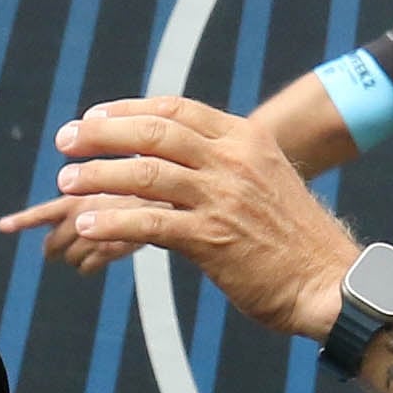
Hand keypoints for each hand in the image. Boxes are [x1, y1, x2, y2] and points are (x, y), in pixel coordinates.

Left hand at [0, 192, 142, 276]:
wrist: (171, 199)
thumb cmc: (141, 192)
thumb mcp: (107, 185)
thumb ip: (81, 198)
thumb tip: (61, 215)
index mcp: (77, 197)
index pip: (43, 212)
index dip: (22, 220)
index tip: (5, 226)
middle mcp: (82, 216)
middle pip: (52, 244)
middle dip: (55, 247)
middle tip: (65, 245)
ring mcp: (95, 235)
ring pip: (69, 258)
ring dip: (75, 257)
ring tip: (93, 243)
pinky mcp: (109, 251)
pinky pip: (87, 267)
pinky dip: (90, 266)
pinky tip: (101, 255)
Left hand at [8, 98, 359, 341]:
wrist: (326, 281)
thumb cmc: (291, 238)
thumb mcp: (263, 182)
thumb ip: (223, 165)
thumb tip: (175, 160)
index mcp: (247, 140)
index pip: (178, 111)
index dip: (129, 111)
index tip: (94, 115)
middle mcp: (235, 161)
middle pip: (155, 134)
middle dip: (103, 135)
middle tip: (65, 140)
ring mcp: (222, 198)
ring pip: (145, 174)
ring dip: (97, 176)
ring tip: (65, 181)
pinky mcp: (210, 238)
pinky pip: (148, 222)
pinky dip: (110, 221)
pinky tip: (85, 223)